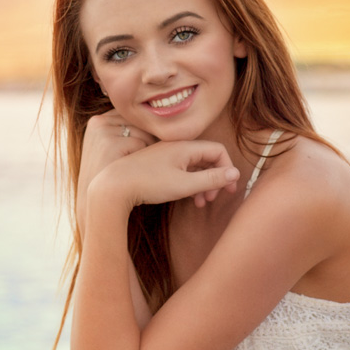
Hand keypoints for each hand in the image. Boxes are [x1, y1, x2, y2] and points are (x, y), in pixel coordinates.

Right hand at [77, 111, 156, 226]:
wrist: (99, 200)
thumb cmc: (112, 176)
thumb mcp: (114, 147)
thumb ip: (127, 131)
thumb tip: (155, 120)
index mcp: (98, 121)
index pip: (135, 118)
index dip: (144, 135)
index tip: (140, 155)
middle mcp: (99, 121)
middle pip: (141, 123)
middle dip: (148, 142)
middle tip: (140, 163)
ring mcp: (102, 131)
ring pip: (144, 133)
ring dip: (147, 151)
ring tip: (135, 168)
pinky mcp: (109, 144)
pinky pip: (142, 144)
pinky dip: (143, 158)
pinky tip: (134, 171)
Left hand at [92, 140, 239, 210]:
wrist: (114, 186)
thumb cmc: (149, 183)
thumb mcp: (184, 184)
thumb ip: (211, 179)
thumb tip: (235, 174)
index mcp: (185, 147)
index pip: (218, 151)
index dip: (227, 169)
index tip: (228, 189)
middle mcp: (176, 147)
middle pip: (207, 159)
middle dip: (215, 179)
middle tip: (214, 199)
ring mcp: (166, 156)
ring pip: (194, 167)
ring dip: (202, 184)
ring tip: (201, 203)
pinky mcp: (157, 165)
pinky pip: (181, 171)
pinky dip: (189, 184)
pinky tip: (187, 199)